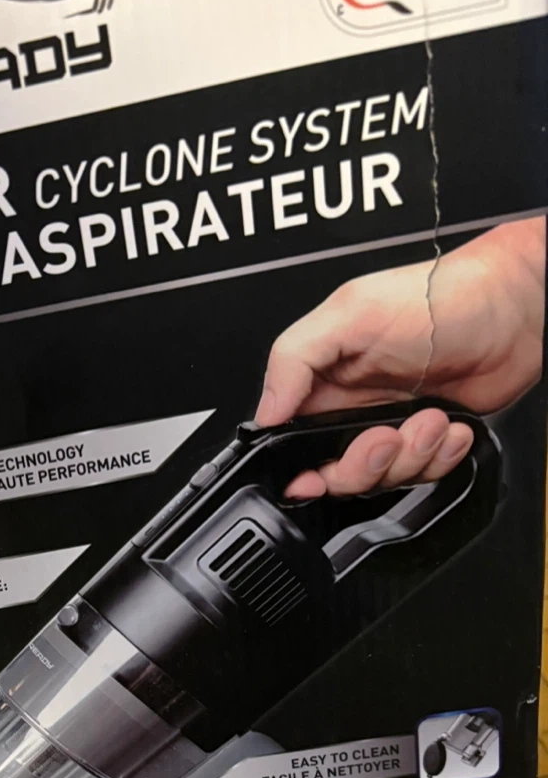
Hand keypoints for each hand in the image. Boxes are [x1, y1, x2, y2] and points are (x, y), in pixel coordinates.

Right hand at [257, 218, 544, 497]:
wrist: (512, 309)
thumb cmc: (439, 298)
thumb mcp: (349, 314)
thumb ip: (294, 358)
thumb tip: (265, 409)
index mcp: (323, 380)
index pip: (290, 439)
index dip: (297, 468)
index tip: (311, 476)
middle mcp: (353, 406)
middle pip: (335, 472)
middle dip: (363, 465)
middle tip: (386, 436)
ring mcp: (391, 424)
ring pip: (380, 478)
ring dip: (409, 456)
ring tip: (430, 418)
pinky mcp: (427, 439)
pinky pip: (422, 473)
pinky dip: (440, 456)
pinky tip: (449, 427)